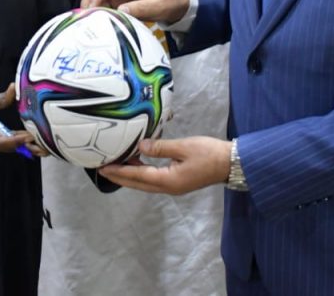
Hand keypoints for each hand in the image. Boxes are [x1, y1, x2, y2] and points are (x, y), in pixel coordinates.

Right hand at [0, 84, 43, 155]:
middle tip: (44, 146)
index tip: (29, 136)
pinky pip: (5, 143)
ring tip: (43, 146)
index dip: (15, 140)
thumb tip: (15, 88)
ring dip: (24, 146)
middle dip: (25, 146)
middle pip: (6, 147)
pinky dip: (18, 142)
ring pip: (8, 147)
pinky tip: (31, 140)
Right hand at [81, 0, 188, 24]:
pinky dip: (99, 12)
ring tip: (86, 21)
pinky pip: (106, 5)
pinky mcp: (121, 3)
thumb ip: (140, 8)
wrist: (178, 5)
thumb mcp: (157, 6)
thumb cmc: (169, 2)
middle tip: (83, 16)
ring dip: (92, 6)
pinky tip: (95, 22)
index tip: (90, 10)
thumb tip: (120, 11)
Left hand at [97, 137, 231, 194]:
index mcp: (168, 180)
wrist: (230, 163)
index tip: (103, 168)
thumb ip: (161, 147)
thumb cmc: (209, 153)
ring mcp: (173, 186)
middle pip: (138, 183)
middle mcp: (167, 187)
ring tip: (116, 164)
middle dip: (120, 177)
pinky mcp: (177, 182)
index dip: (119, 171)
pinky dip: (141, 172)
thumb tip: (140, 146)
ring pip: (145, 183)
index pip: (137, 175)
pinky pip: (153, 179)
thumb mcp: (184, 147)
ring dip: (130, 175)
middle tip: (102, 169)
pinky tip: (137, 162)